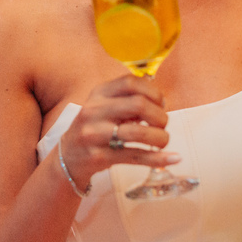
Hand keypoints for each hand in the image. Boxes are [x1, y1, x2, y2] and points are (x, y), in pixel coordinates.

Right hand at [57, 75, 181, 189]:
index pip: (131, 82)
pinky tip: (173, 158)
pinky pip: (134, 156)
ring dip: (160, 137)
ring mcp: (94, 134)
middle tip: (163, 125)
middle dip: (159, 115)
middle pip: (138, 105)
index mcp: (99, 93)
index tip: (161, 103)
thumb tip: (162, 100)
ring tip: (163, 140)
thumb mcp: (105, 106)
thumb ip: (129, 99)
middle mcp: (94, 111)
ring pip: (138, 132)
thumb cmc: (96, 128)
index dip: (153, 91)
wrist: (68, 157)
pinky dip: (158, 158)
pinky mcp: (98, 157)